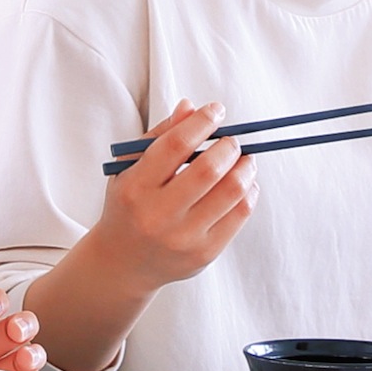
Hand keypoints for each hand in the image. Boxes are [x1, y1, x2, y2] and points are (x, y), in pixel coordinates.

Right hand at [94, 99, 256, 288]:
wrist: (122, 262)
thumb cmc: (129, 205)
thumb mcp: (131, 168)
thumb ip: (160, 136)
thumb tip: (192, 108)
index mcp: (136, 187)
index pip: (176, 146)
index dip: (202, 123)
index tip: (216, 110)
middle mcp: (158, 215)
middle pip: (209, 169)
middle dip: (229, 146)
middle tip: (233, 141)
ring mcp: (183, 238)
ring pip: (231, 192)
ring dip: (245, 167)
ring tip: (244, 159)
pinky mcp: (204, 254)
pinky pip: (239, 215)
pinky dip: (249, 192)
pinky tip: (244, 183)